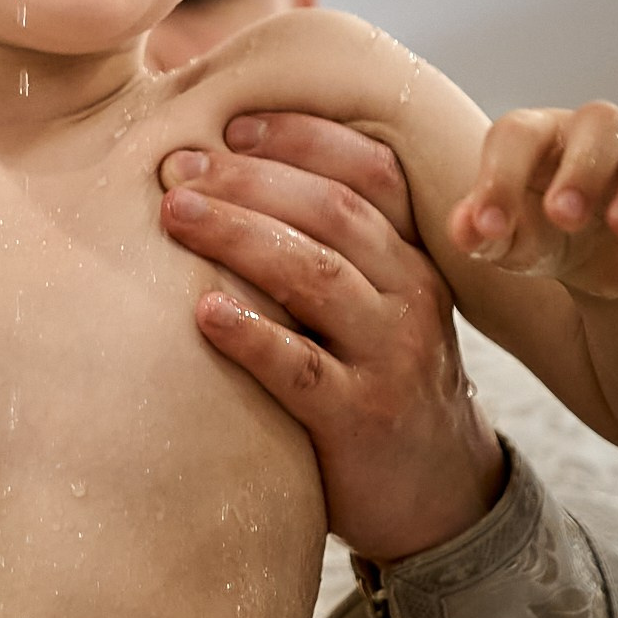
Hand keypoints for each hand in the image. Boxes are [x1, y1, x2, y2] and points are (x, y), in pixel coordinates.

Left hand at [160, 113, 505, 563]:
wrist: (442, 495)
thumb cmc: (383, 380)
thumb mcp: (384, 303)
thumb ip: (335, 246)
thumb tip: (232, 169)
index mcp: (416, 255)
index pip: (372, 172)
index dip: (303, 138)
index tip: (231, 121)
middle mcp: (412, 295)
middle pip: (332, 212)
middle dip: (249, 178)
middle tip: (176, 167)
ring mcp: (391, 357)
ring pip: (316, 275)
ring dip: (239, 236)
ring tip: (175, 214)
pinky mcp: (361, 419)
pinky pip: (301, 368)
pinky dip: (251, 335)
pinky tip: (203, 313)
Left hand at [446, 101, 617, 299]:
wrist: (589, 259)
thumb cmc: (535, 233)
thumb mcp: (506, 240)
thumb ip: (481, 233)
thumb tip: (467, 230)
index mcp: (537, 136)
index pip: (518, 134)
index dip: (501, 176)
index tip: (489, 229)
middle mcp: (592, 136)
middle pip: (601, 120)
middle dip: (585, 167)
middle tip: (565, 218)